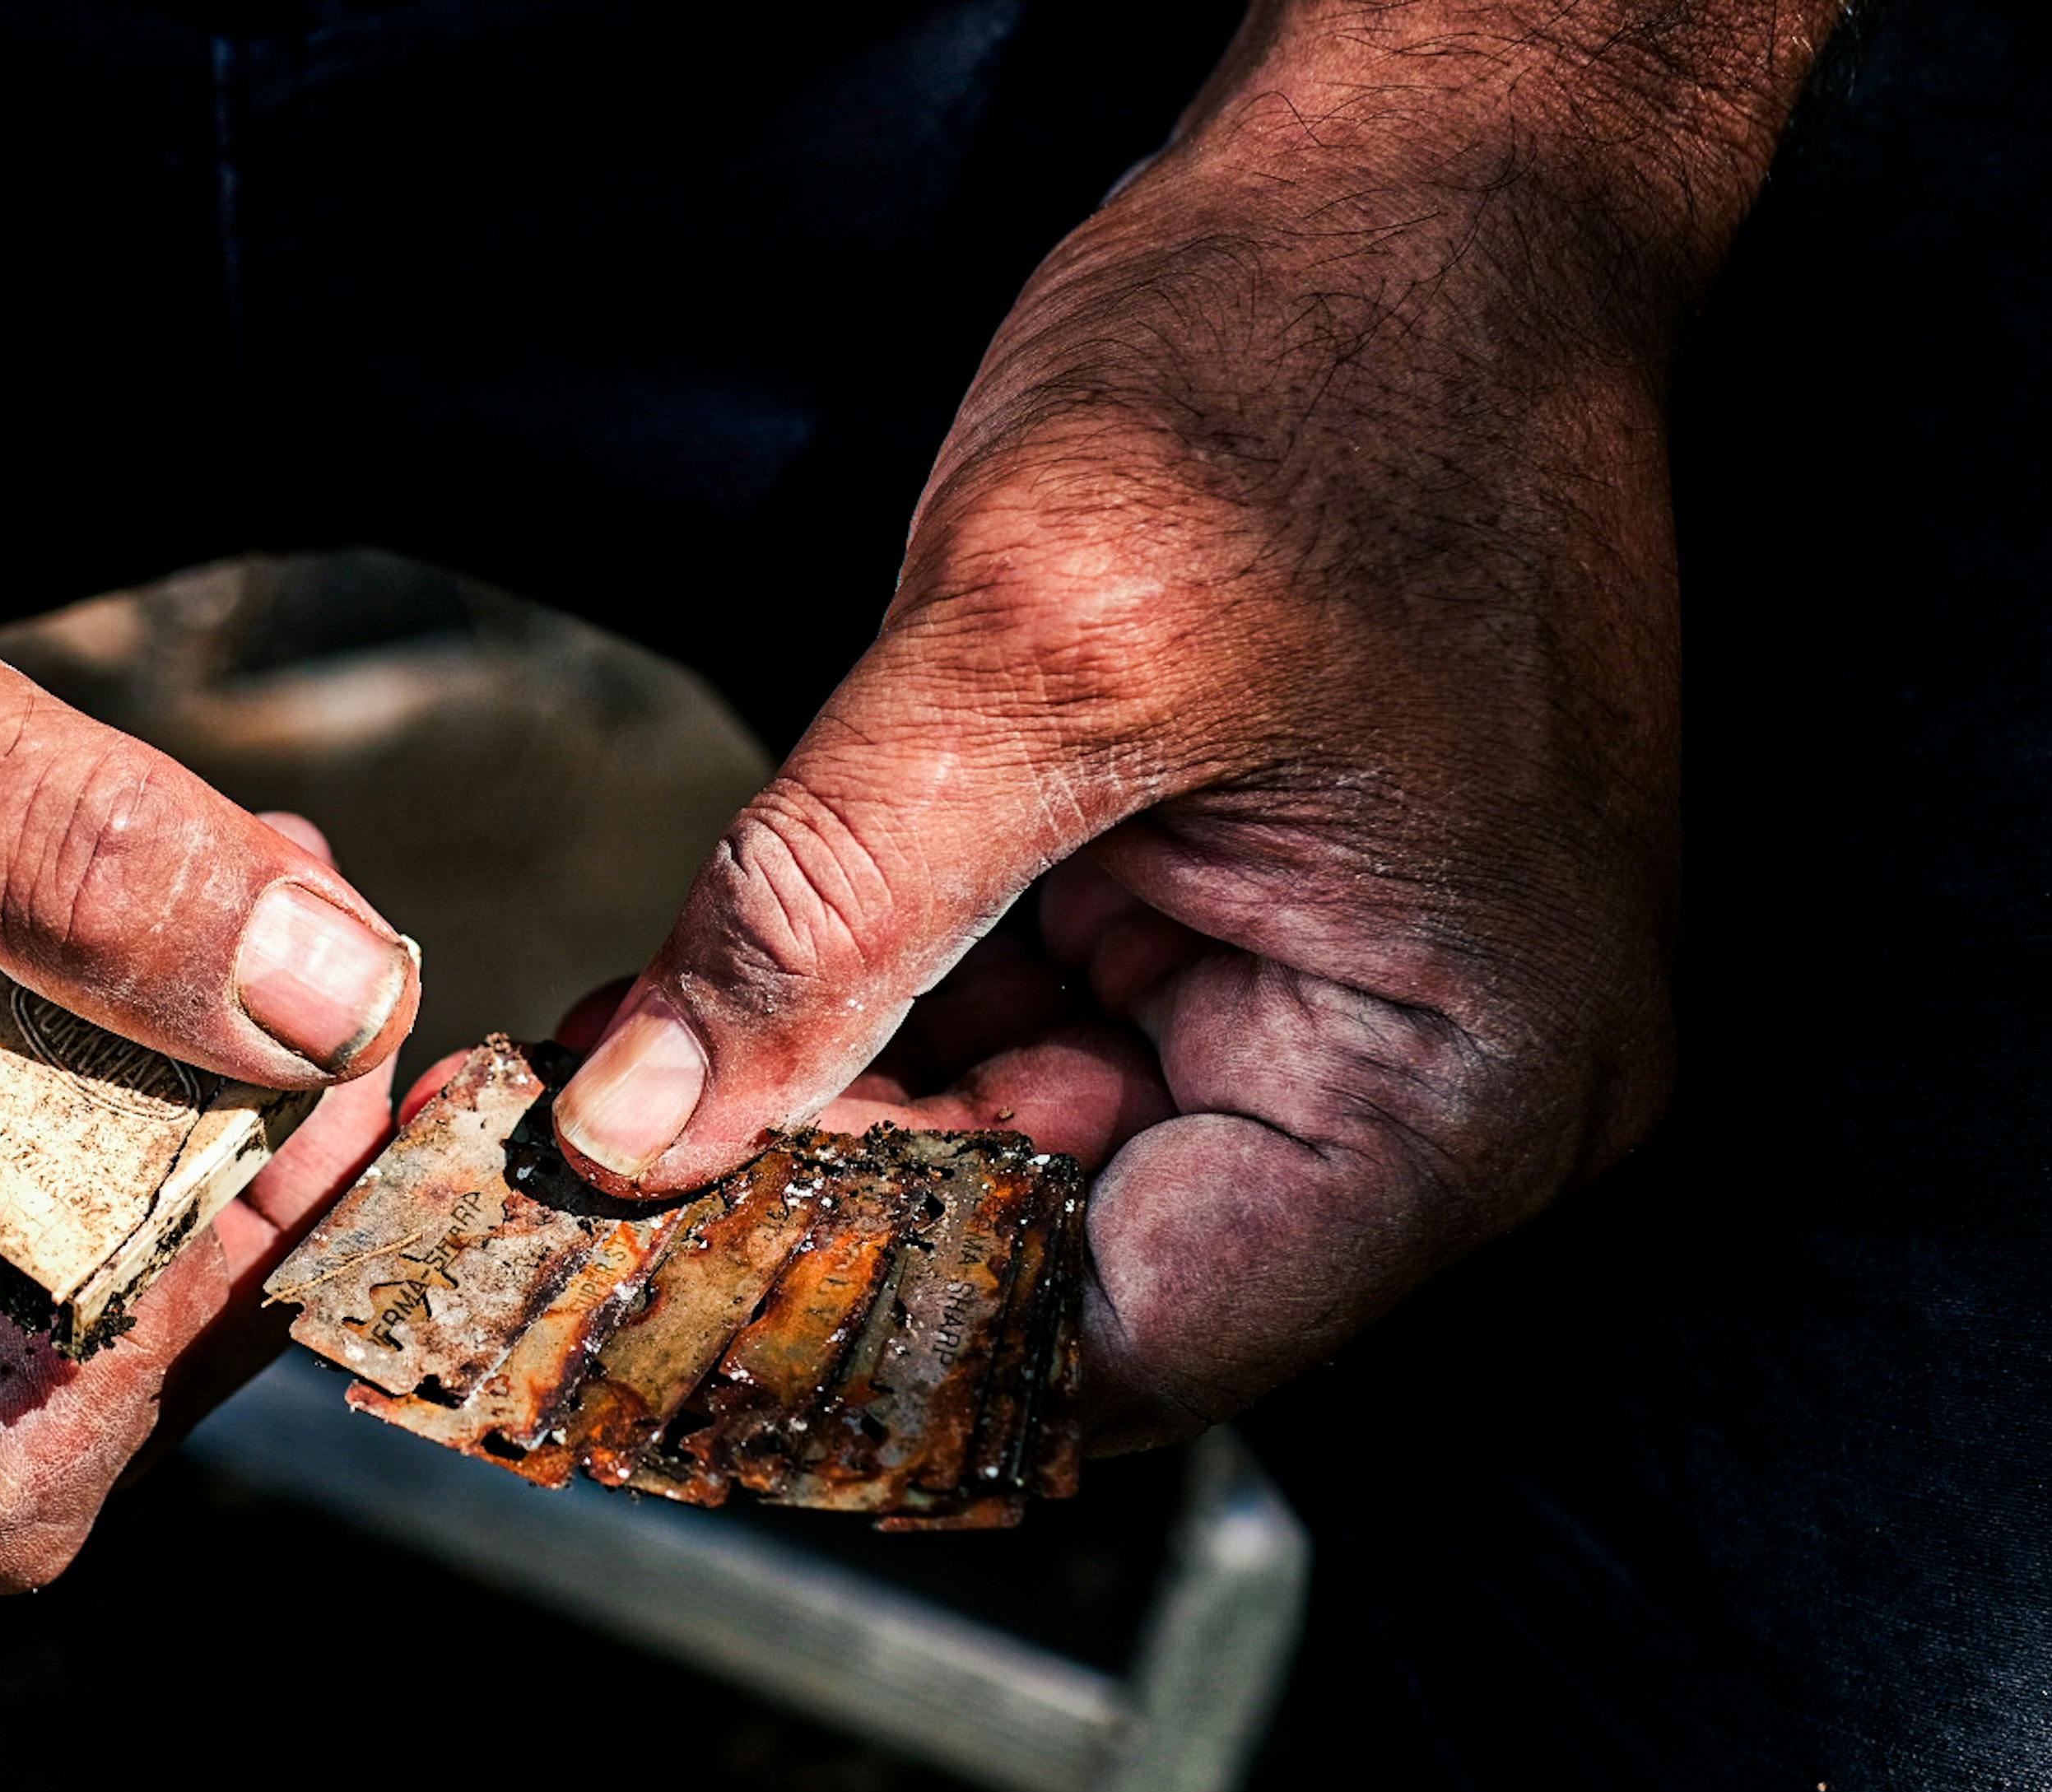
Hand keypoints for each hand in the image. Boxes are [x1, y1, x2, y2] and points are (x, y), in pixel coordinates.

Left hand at [548, 3, 1839, 1445]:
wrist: (1423, 184)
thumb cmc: (1310, 363)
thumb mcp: (1029, 646)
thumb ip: (826, 919)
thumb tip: (635, 1132)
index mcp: (1467, 1088)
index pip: (1130, 1346)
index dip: (873, 1343)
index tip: (647, 1310)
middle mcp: (1441, 1099)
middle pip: (1072, 1270)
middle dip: (825, 1222)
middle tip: (584, 1194)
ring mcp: (1350, 1014)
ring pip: (1034, 1163)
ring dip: (828, 1128)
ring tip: (616, 1090)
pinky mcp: (1259, 930)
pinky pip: (1045, 1044)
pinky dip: (884, 1030)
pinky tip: (709, 1008)